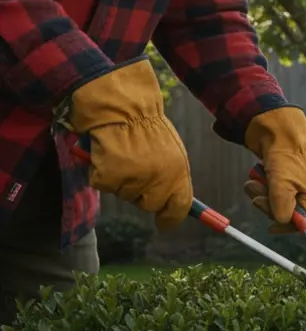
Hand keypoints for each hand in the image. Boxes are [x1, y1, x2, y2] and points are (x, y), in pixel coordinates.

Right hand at [67, 56, 192, 230]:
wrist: (121, 106)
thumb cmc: (145, 126)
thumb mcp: (170, 151)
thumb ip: (173, 176)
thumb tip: (174, 204)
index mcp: (178, 172)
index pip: (180, 207)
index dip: (171, 218)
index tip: (165, 224)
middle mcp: (159, 179)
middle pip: (149, 204)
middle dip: (142, 195)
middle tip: (136, 172)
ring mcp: (133, 179)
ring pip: (124, 194)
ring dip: (121, 180)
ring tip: (122, 154)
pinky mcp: (109, 177)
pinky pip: (104, 185)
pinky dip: (101, 172)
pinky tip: (107, 153)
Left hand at [242, 107, 305, 233]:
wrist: (278, 131)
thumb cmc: (284, 157)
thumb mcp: (281, 185)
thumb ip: (282, 207)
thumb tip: (282, 222)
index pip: (304, 224)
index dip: (287, 227)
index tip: (270, 228)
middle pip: (286, 214)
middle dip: (269, 206)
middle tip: (258, 196)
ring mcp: (296, 185)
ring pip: (275, 202)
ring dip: (261, 194)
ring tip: (256, 181)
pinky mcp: (284, 178)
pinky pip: (271, 191)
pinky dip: (262, 186)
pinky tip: (260, 175)